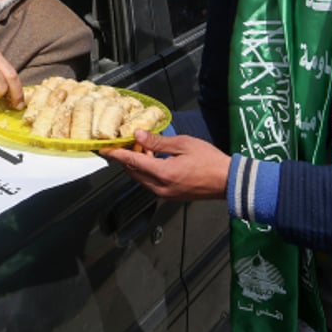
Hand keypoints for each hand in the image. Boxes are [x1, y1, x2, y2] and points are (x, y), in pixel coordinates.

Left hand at [100, 130, 230, 200]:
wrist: (228, 181)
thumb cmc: (209, 160)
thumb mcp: (183, 144)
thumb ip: (158, 141)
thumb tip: (138, 135)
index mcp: (163, 173)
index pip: (132, 162)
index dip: (116, 154)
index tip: (104, 149)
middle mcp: (160, 187)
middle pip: (134, 172)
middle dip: (127, 157)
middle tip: (129, 141)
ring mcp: (165, 194)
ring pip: (141, 179)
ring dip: (137, 164)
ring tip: (143, 147)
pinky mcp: (170, 196)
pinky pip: (151, 183)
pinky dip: (147, 171)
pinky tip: (154, 159)